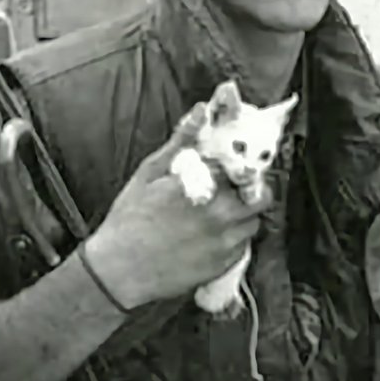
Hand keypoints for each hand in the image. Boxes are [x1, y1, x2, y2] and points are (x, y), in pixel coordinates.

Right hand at [84, 106, 270, 309]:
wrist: (120, 268)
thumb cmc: (130, 218)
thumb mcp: (150, 172)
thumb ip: (181, 141)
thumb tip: (200, 112)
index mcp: (204, 182)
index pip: (241, 164)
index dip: (238, 164)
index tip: (231, 165)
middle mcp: (221, 211)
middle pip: (259, 193)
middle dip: (248, 188)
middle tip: (231, 189)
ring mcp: (226, 240)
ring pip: (254, 220)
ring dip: (243, 213)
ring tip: (219, 213)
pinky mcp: (224, 263)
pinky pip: (244, 245)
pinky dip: (234, 237)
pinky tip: (211, 235)